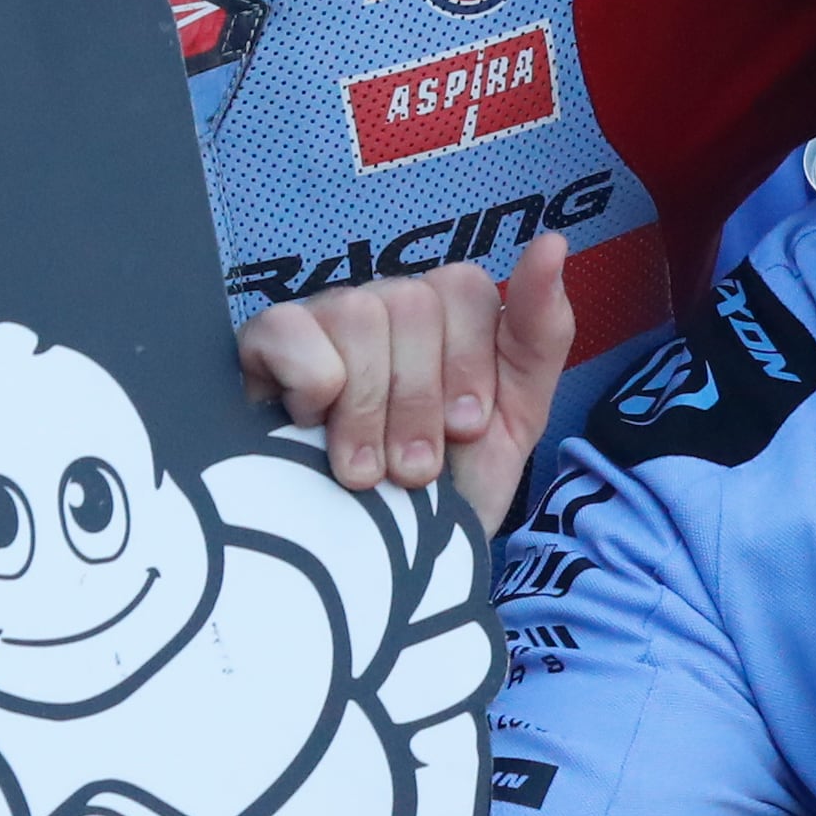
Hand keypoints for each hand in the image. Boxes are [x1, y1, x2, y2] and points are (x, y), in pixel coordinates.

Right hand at [239, 232, 574, 528]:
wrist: (387, 575)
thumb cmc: (448, 493)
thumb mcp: (514, 423)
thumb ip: (541, 332)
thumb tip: (552, 240)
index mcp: (443, 317)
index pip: (462, 286)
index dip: (467, 366)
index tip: (465, 432)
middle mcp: (382, 307)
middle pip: (412, 302)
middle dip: (419, 401)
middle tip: (414, 469)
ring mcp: (321, 321)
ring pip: (358, 316)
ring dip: (369, 408)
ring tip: (367, 471)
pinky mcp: (263, 346)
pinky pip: (289, 328)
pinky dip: (310, 384)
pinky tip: (311, 427)